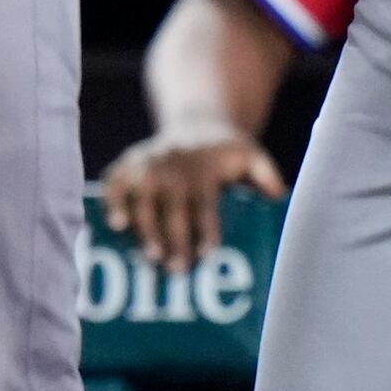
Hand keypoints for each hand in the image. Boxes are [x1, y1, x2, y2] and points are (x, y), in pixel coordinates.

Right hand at [100, 122, 285, 269]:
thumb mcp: (252, 155)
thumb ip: (266, 176)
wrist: (196, 122)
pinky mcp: (128, 163)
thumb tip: (279, 199)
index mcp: (202, 168)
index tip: (208, 254)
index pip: (204, 204)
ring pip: (142, 199)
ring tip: (151, 256)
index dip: (205, 229)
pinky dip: (111, 202)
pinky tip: (115, 224)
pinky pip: (114, 182)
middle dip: (173, 239)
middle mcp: (172, 165)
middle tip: (177, 268)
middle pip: (172, 207)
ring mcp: (147, 163)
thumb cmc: (226, 150)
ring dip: (144, 229)